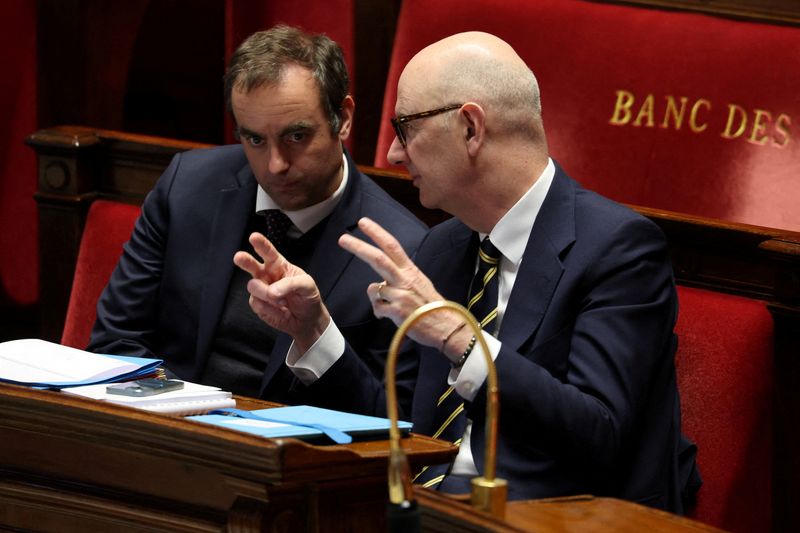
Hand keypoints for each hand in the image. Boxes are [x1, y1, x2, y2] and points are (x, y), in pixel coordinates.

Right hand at [233, 232, 329, 352]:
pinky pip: (257, 303)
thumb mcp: (307, 286)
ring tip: (283, 302)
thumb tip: (272, 291)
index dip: (261, 244)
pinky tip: (281, 311)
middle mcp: (267, 275)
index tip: (254, 237)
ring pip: (253, 286)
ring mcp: (261, 289)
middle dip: (245, 260)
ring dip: (267, 294)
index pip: (269, 252)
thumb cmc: (307, 297)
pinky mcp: (258, 304)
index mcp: (279, 265)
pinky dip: (270, 309)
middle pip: (252, 265)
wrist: (307, 319)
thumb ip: (291, 284)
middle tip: (239, 257)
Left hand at [338, 217, 465, 355]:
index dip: (377, 233)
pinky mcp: (397, 311)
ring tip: (386, 305)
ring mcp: (401, 295)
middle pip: (378, 258)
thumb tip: (381, 283)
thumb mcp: (419, 284)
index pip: (392, 246)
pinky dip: (380, 312)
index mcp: (410, 271)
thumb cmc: (431, 307)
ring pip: (373, 288)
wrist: (446, 327)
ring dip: (374, 297)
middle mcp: (405, 279)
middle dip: (359, 247)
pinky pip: (377, 308)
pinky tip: (390, 316)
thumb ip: (400, 279)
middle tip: (343, 239)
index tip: (363, 222)